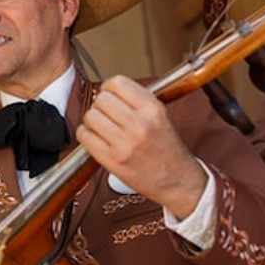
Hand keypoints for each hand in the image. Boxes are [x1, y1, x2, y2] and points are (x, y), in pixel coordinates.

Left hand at [76, 75, 206, 219]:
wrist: (179, 182)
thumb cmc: (168, 150)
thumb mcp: (161, 116)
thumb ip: (137, 100)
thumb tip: (108, 90)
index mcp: (153, 110)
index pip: (118, 83)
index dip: (108, 87)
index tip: (109, 94)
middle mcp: (140, 124)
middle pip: (101, 99)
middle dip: (100, 105)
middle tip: (106, 113)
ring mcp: (125, 144)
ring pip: (91, 116)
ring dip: (92, 120)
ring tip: (101, 127)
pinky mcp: (112, 161)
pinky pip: (85, 137)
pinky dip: (86, 134)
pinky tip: (95, 138)